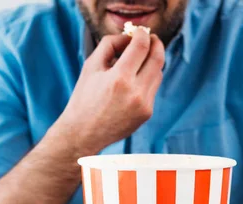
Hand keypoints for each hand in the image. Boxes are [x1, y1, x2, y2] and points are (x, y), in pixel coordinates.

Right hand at [58, 29, 164, 153]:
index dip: (143, 34)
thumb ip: (110, 44)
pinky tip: (134, 81)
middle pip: (158, 58)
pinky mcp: (147, 113)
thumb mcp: (91, 66)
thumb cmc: (84, 98)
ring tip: (139, 60)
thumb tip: (129, 37)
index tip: (141, 31)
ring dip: (152, 62)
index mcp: (119, 78)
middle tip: (151, 39)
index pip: (142, 46)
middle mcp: (136, 92)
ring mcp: (144, 104)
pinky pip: (153, 89)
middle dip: (156, 44)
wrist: (84, 133)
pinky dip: (147, 80)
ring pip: (158, 74)